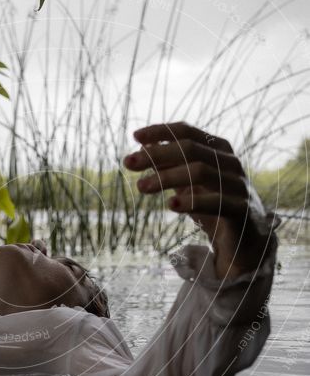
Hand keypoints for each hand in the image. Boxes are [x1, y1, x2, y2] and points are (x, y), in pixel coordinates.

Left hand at [123, 122, 271, 278]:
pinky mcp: (242, 211)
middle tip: (128, 162)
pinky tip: (170, 205)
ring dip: (167, 177)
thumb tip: (142, 146)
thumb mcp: (187, 185)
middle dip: (157, 154)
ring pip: (201, 172)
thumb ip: (170, 165)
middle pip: (191, 149)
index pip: (188, 132)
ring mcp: (238, 186)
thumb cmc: (214, 209)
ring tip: (141, 186)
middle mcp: (230, 163)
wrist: (246, 243)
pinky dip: (192, 201)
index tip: (134, 136)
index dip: (161, 131)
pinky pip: (217, 202)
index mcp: (219, 150)